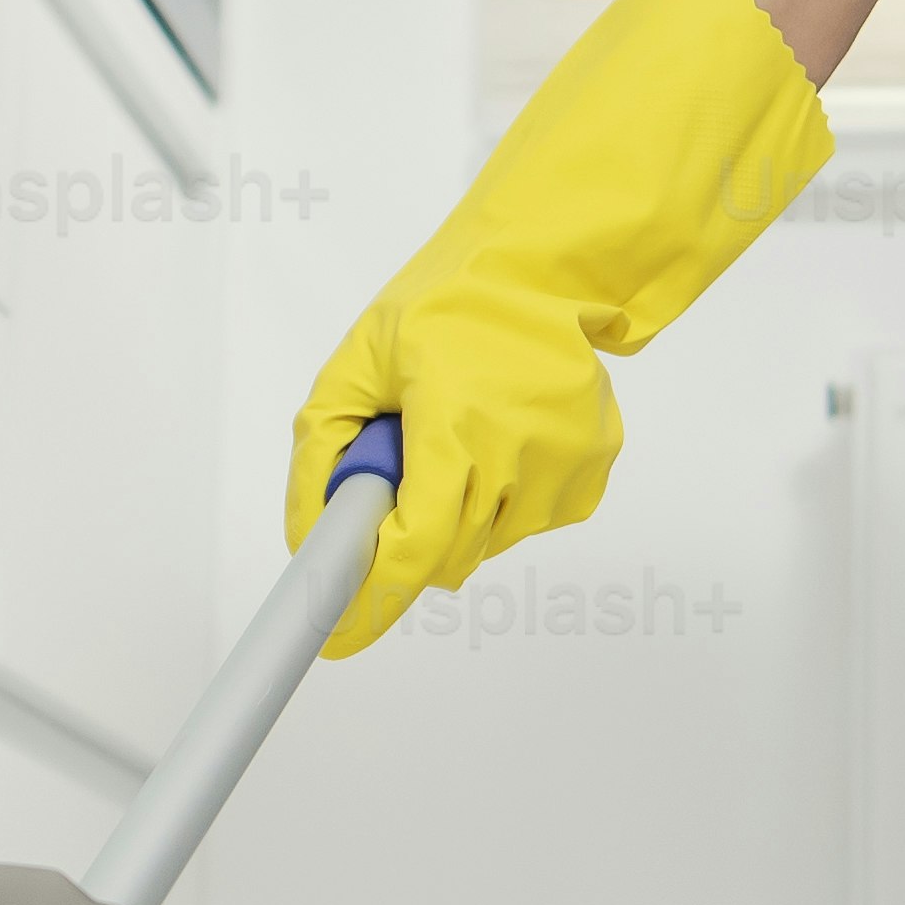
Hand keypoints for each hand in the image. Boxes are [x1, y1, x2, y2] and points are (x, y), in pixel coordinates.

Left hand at [283, 0, 832, 655]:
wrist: (543, 268)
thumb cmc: (444, 307)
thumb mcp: (357, 362)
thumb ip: (324, 451)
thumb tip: (311, 537)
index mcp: (456, 421)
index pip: (414, 544)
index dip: (372, 598)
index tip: (339, 636)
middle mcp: (519, 448)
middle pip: (447, 554)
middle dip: (409, 534)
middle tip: (400, 469)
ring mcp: (565, 460)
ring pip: (488, 543)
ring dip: (459, 513)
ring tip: (457, 433)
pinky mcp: (593, 465)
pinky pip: (533, 521)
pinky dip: (505, 499)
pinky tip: (500, 440)